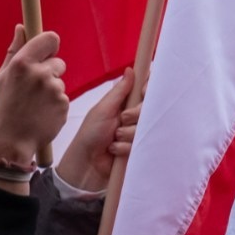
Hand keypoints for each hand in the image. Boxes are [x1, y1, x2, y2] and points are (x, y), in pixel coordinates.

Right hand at [0, 29, 67, 182]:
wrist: (10, 144)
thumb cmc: (2, 110)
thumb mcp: (2, 79)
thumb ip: (14, 51)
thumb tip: (21, 27)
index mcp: (21, 63)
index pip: (50, 38)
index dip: (49, 45)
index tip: (46, 53)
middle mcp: (39, 73)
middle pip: (58, 62)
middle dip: (49, 72)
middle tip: (32, 90)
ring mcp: (53, 90)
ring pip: (60, 82)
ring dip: (51, 91)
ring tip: (34, 106)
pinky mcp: (64, 104)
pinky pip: (63, 98)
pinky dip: (55, 105)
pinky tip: (41, 114)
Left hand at [53, 72, 137, 194]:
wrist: (85, 165)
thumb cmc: (90, 134)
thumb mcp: (103, 109)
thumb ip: (119, 91)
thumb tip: (131, 69)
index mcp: (125, 103)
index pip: (145, 91)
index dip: (148, 90)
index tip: (144, 92)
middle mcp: (134, 116)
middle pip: (149, 108)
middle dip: (135, 115)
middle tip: (122, 120)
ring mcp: (136, 133)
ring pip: (146, 127)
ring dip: (128, 134)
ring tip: (113, 139)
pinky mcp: (138, 148)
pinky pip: (142, 144)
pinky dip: (126, 147)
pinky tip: (114, 150)